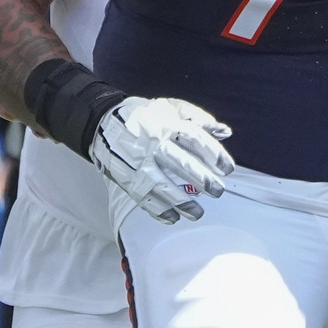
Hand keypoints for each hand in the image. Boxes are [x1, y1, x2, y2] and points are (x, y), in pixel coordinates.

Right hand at [89, 96, 233, 224]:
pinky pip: (142, 196)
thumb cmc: (144, 116)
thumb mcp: (169, 108)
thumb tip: (225, 131)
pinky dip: (157, 210)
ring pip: (161, 185)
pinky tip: (172, 218)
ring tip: (197, 214)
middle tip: (218, 192)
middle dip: (202, 179)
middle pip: (181, 163)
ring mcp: (137, 162)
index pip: (195, 139)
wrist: (100, 121)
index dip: (215, 154)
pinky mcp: (125, 177)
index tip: (227, 169)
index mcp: (166, 125)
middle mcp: (152, 144)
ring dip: (181, 202)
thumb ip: (197, 118)